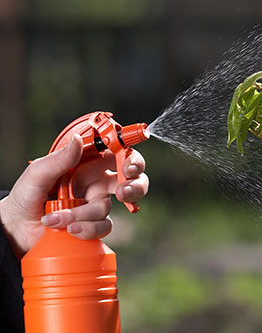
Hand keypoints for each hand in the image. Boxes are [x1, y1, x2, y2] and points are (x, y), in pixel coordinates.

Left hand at [0, 134, 148, 257]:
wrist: (16, 228)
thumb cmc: (26, 196)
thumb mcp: (37, 174)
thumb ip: (58, 159)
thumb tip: (77, 140)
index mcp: (89, 162)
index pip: (119, 155)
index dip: (131, 158)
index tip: (128, 167)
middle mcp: (97, 182)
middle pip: (133, 179)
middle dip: (134, 186)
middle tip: (122, 192)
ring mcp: (96, 204)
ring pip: (110, 207)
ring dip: (85, 214)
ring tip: (60, 219)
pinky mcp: (93, 224)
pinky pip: (103, 227)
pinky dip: (86, 229)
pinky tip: (68, 230)